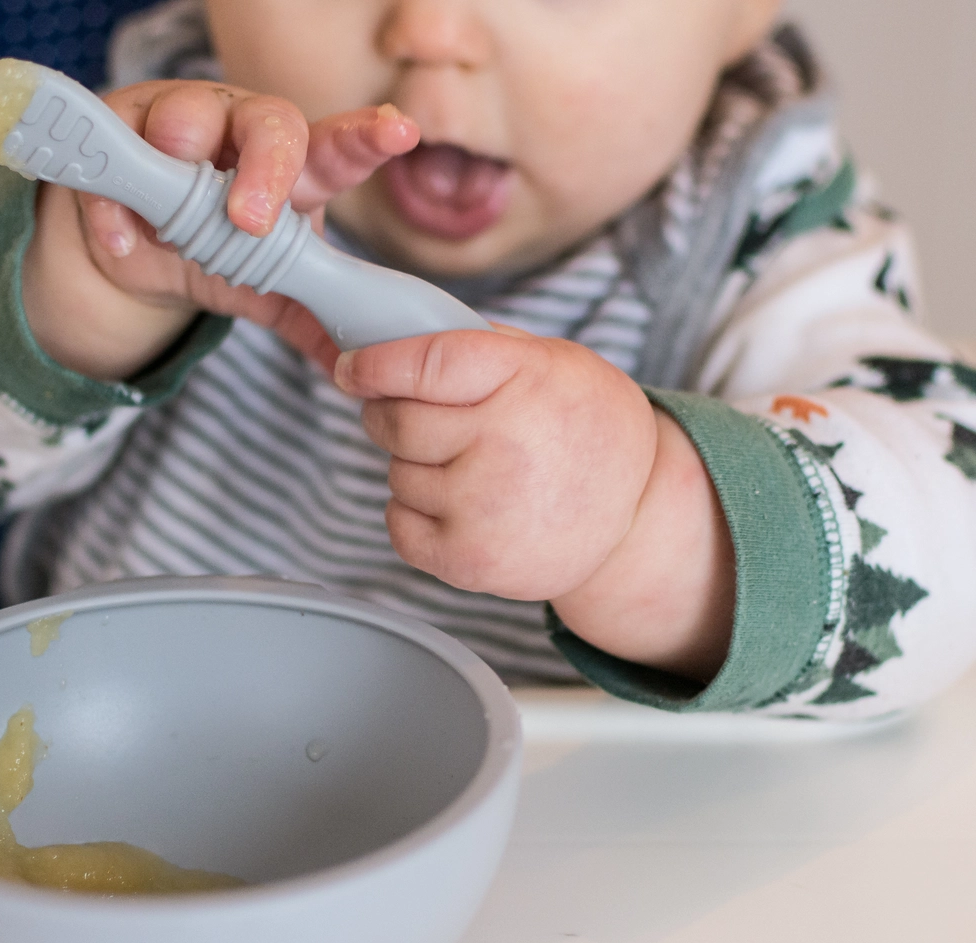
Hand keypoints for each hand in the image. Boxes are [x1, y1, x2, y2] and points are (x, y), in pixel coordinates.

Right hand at [21, 80, 419, 380]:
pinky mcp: (121, 132)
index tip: (401, 135)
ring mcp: (180, 122)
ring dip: (180, 158)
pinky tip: (119, 243)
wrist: (138, 243)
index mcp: (296, 167)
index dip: (369, 138)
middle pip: (269, 125)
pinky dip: (117, 211)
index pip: (337, 147)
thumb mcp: (269, 289)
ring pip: (185, 118)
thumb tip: (366, 370)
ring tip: (166, 216)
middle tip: (252, 221)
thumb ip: (313, 322)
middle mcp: (244, 132)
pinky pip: (117, 165)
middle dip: (265, 169)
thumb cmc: (221, 247)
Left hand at [334, 326, 733, 678]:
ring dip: (415, 467)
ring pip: (397, 473)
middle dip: (390, 415)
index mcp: (525, 380)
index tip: (352, 369)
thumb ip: (476, 345)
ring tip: (469, 469)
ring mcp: (485, 507)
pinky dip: (413, 514)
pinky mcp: (470, 559)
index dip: (375, 365)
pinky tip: (458, 506)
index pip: (424, 364)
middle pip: (396, 421)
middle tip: (417, 419)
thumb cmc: (585, 428)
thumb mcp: (551, 361)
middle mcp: (506, 443)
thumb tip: (390, 336)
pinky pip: (398, 524)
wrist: (636, 516)